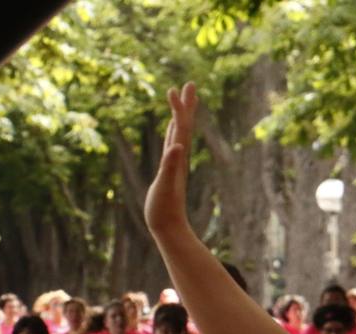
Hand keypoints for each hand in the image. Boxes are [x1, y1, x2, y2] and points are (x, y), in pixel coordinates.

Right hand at [144, 83, 197, 237]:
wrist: (169, 228)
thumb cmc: (165, 210)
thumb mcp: (166, 186)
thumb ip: (170, 166)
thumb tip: (178, 146)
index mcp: (178, 158)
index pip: (181, 128)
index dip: (178, 108)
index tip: (174, 88)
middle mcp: (179, 158)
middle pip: (184, 126)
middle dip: (186, 104)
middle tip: (190, 83)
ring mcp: (175, 163)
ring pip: (179, 134)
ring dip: (181, 115)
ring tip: (182, 100)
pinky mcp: (169, 170)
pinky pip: (172, 146)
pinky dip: (173, 134)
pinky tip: (173, 131)